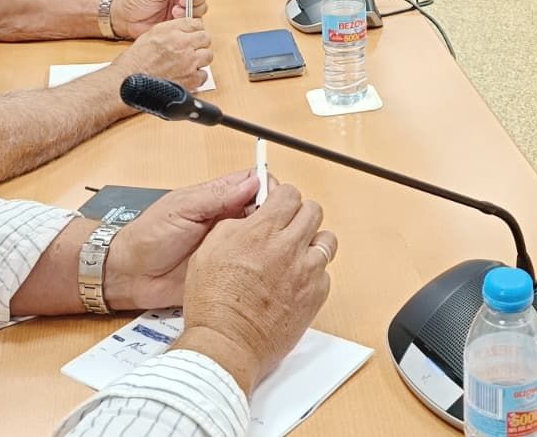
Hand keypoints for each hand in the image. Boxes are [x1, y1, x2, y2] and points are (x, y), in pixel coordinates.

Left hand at [103, 169, 260, 313]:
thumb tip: (253, 182)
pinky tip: (263, 267)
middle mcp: (228, 219)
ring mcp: (229, 245)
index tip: (276, 198)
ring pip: (263, 237)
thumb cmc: (149, 236)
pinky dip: (260, 265)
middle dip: (275, 215)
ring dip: (269, 240)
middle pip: (265, 210)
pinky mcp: (228, 270)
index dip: (269, 187)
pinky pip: (251, 266)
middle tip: (275, 227)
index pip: (255, 182)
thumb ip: (217, 196)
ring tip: (271, 248)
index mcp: (218, 197)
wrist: (131, 274)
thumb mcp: (182, 209)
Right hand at [111, 18, 210, 89]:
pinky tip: (186, 76)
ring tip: (188, 64)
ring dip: (200, 59)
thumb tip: (184, 29)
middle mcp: (182, 44)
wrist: (127, 82)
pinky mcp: (191, 80)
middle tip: (191, 50)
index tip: (193, 35)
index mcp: (172, 31)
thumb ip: (170, 30)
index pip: (196, 23)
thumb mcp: (150, 35)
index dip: (195, 30)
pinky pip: (203, 75)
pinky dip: (197, 77)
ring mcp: (189, 62)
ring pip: (207, 55)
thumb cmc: (134, 61)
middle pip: (205, 38)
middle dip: (199, 44)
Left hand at [112, 0, 210, 33]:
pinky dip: (188, 20)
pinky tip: (175, 18)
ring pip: (200, 6)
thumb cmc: (133, 1)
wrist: (124, 19)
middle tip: (181, 2)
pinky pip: (193, 19)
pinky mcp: (179, 19)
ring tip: (175, 11)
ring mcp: (181, 6)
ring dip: (192, 10)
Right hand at [169, 184, 335, 396]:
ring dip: (312, 243)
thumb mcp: (209, 249)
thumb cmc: (213, 302)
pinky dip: (313, 273)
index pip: (289, 193)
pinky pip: (325, 273)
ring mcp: (306, 272)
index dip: (282, 197)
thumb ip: (235, 224)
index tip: (276, 205)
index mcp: (262, 231)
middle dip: (300, 214)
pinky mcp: (315, 295)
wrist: (226, 344)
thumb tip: (251, 215)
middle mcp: (289, 247)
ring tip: (295, 255)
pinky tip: (294, 282)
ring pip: (326, 240)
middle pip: (313, 211)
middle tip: (287, 227)